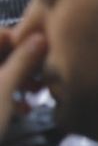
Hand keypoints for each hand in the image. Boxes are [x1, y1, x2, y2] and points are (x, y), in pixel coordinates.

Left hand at [0, 6, 47, 135]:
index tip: (45, 51)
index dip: (23, 39)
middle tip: (43, 74)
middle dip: (23, 64)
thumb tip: (40, 38)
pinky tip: (21, 107)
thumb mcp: (3, 89)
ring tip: (36, 92)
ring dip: (18, 80)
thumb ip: (22, 61)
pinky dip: (6, 94)